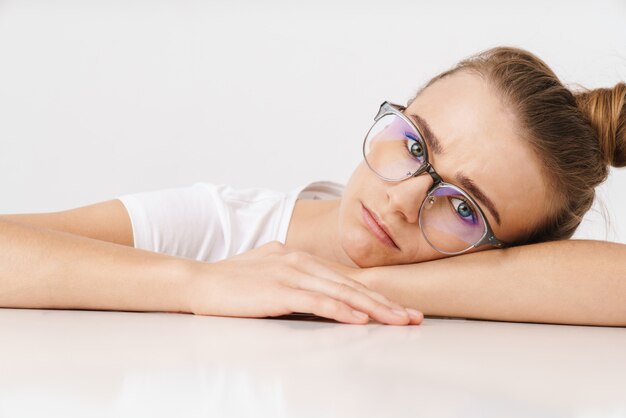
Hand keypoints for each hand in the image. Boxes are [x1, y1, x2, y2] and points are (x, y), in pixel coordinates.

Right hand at [186, 241, 422, 324]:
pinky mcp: (279, 290)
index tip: (398, 308)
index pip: (344, 279)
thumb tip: (315, 291)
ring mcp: (290, 274)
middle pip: (351, 285)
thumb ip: (293, 277)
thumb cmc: (231, 281)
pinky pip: (317, 301)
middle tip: (412, 317)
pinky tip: (360, 319)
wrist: (198, 281)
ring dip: (373, 309)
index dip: (374, 295)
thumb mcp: (268, 272)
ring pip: (341, 292)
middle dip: (385, 303)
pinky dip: (341, 310)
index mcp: (299, 258)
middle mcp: (300, 262)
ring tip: (398, 321)